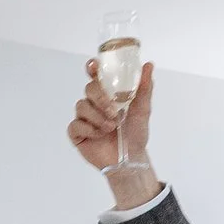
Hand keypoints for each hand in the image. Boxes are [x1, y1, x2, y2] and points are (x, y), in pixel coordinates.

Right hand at [68, 59, 161, 206]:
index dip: (92, 68)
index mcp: (108, 94)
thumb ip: (144, 88)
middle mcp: (94, 103)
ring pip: (81, 106)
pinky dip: (89, 129)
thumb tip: (148, 65)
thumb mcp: (143, 109)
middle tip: (114, 113)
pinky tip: (99, 135)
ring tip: (111, 127)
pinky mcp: (77, 133)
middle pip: (89, 89)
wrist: (130, 158)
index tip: (93, 65)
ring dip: (97, 117)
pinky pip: (76, 124)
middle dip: (101, 99)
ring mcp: (84, 117)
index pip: (96, 76)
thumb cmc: (136, 133)